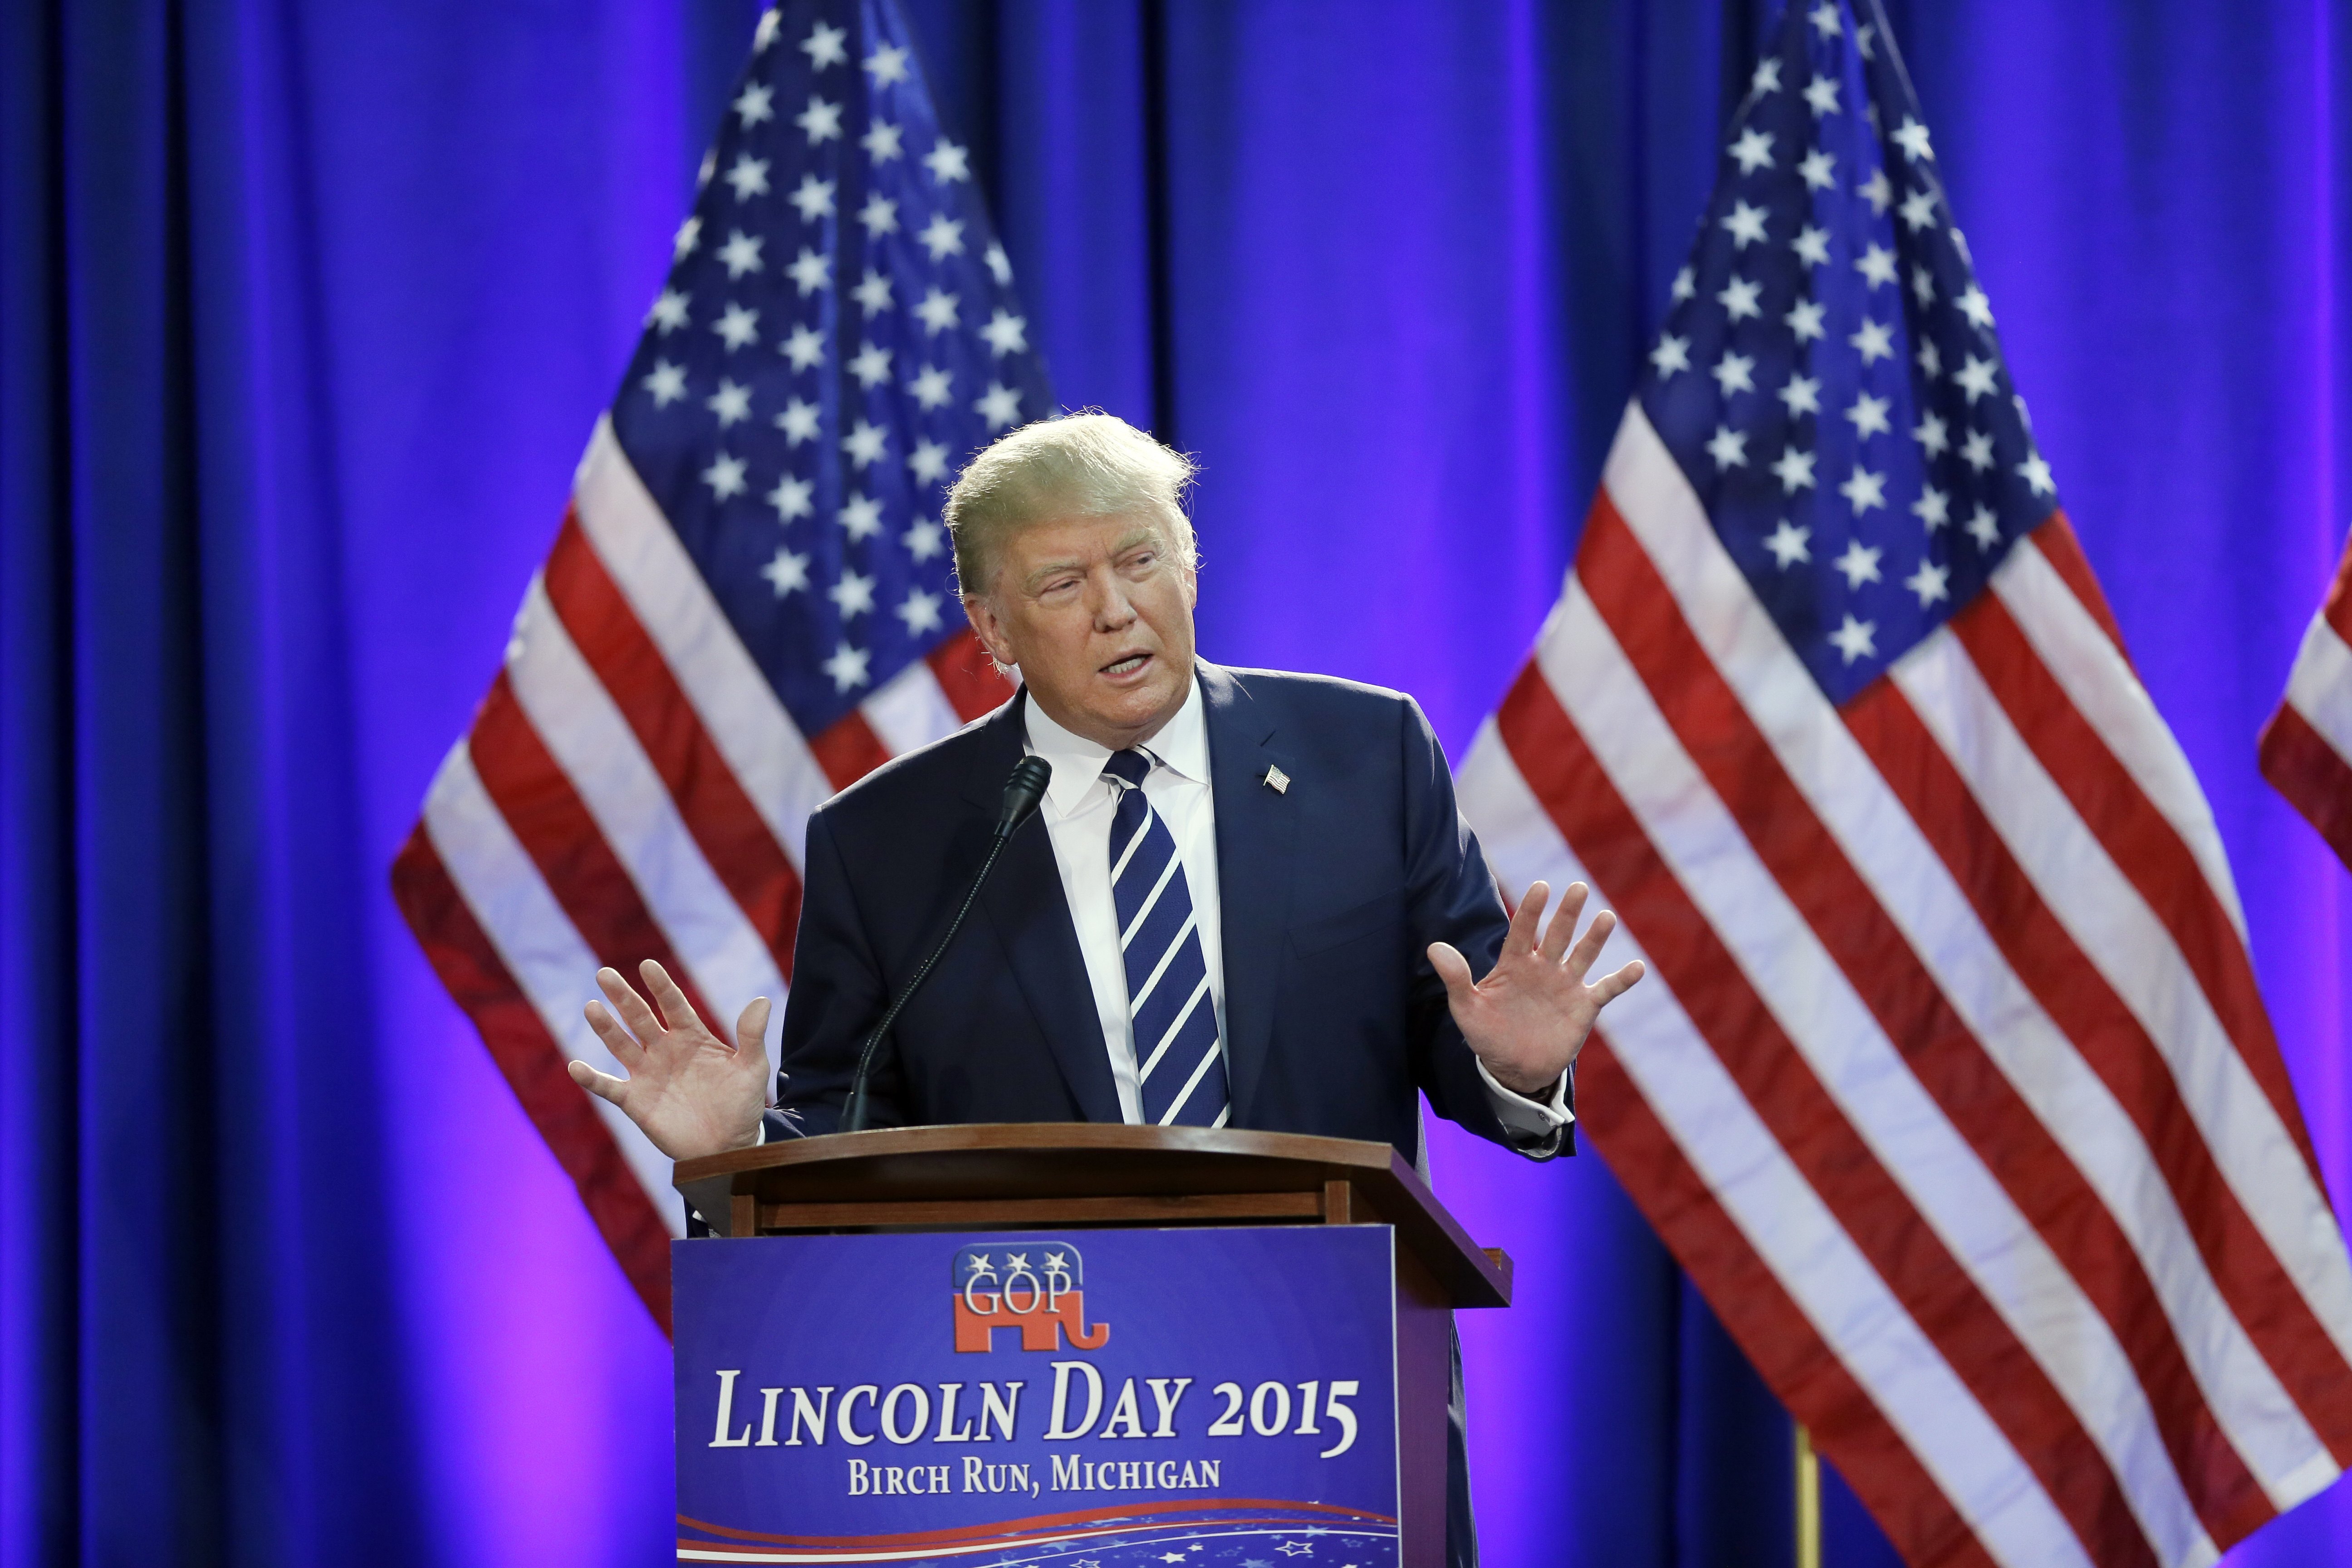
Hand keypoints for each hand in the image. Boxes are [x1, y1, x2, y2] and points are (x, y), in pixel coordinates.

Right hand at [566, 959, 771, 1159]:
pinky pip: (608, 1087)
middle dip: (624, 997)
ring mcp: (647, 1074)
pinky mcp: (635, 1101)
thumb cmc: (741, 1105)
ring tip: (591, 1006)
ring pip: (621, 1044)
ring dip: (605, 1027)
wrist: (728, 1147)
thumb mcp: (752, 1069)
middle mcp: (665, 1050)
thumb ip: (751, 1036)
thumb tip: (763, 1000)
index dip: (661, 986)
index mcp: (692, 1037)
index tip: (648, 966)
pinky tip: (575, 1066)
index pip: (673, 1005)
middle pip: (640, 1018)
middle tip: (605, 973)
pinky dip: (591, 1078)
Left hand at [1429, 880, 1644, 1096]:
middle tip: (1578, 888)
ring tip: (1606, 917)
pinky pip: (1606, 990)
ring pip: (1583, 955)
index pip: (1523, 930)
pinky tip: (1637, 967)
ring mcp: (1566, 985)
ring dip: (1595, 937)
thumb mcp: (1466, 1009)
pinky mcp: (1584, 1007)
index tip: (1541, 887)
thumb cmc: (1487, 1034)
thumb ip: (1455, 978)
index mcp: (1515, 964)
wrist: (1513, 1068)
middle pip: (1558, 934)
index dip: (1531, 910)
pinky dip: (1621, 980)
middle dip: (1568, 913)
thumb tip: (1434, 947)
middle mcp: (1543, 968)